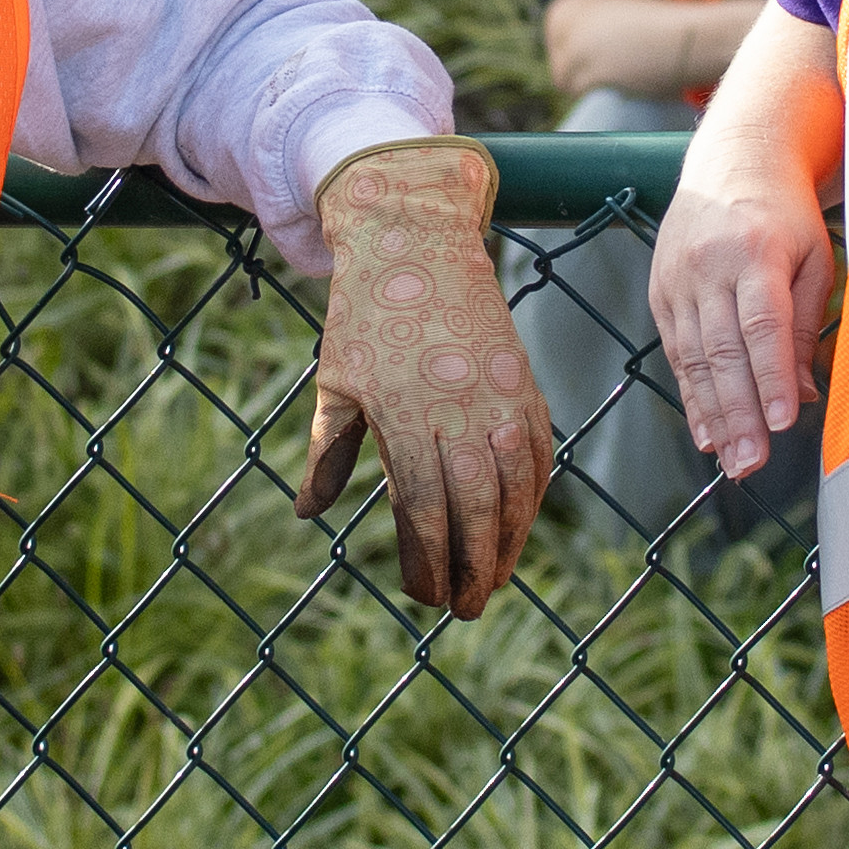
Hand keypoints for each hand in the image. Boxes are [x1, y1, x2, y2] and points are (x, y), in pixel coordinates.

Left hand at [297, 138, 544, 611]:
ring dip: (511, 542)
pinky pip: (539, 453)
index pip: (424, 508)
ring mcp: (499, 396)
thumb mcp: (334, 383)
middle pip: (477, 509)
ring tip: (496, 579)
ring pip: (517, 488)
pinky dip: (535, 495)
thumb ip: (325, 453)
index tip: (424, 594)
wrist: (417, 240)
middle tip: (465, 608)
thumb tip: (309, 513)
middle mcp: (458, 409)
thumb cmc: (365, 316)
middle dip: (474, 567)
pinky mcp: (525, 383)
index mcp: (402, 414)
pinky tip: (521, 523)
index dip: (428, 560)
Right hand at [648, 166, 831, 481]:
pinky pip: (676, 352)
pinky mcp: (661, 291)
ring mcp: (678, 280)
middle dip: (739, 413)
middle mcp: (710, 267)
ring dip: (713, 415)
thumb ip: (806, 324)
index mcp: (756, 252)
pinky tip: (706, 432)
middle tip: (753, 463)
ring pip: (694, 358)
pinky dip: (691, 395)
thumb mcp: (813, 258)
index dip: (772, 378)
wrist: (732, 160)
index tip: (783, 423)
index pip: (763, 326)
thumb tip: (804, 394)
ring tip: (731, 460)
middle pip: (723, 351)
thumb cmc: (785, 213)